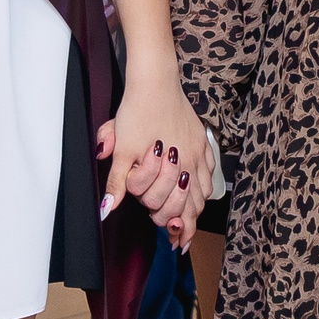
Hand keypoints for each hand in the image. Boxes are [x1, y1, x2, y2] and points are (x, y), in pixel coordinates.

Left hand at [97, 70, 206, 250]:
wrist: (154, 80)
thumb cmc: (136, 112)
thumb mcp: (122, 149)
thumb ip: (117, 183)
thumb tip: (107, 209)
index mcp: (173, 168)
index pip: (178, 210)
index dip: (174, 228)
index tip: (172, 238)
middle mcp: (191, 162)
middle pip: (194, 205)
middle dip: (183, 220)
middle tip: (173, 228)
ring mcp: (199, 150)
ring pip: (205, 190)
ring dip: (196, 205)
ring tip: (188, 216)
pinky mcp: (201, 137)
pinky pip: (211, 169)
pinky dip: (205, 184)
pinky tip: (196, 187)